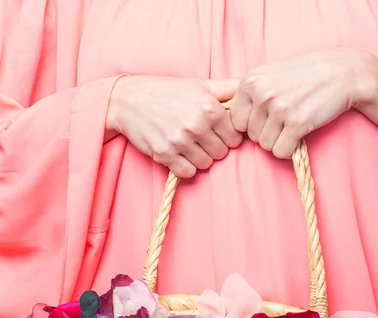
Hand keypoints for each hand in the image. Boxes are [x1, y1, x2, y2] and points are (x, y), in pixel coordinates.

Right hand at [106, 76, 242, 177]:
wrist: (128, 100)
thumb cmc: (167, 91)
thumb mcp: (199, 85)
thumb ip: (227, 88)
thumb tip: (250, 86)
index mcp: (209, 108)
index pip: (235, 137)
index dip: (227, 135)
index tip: (216, 131)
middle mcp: (196, 125)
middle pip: (222, 153)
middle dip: (214, 147)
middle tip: (200, 137)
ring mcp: (180, 141)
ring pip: (206, 164)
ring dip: (200, 157)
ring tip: (188, 143)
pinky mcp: (165, 155)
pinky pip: (188, 172)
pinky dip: (185, 166)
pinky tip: (179, 153)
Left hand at [230, 50, 377, 157]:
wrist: (340, 73)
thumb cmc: (304, 74)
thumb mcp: (269, 73)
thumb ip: (249, 92)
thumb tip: (226, 117)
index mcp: (250, 81)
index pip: (235, 121)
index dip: (250, 124)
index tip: (266, 118)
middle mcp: (262, 94)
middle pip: (250, 135)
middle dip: (266, 133)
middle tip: (283, 120)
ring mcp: (279, 109)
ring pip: (265, 145)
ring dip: (278, 141)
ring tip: (292, 124)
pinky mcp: (297, 124)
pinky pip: (280, 151)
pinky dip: (288, 149)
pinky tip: (298, 135)